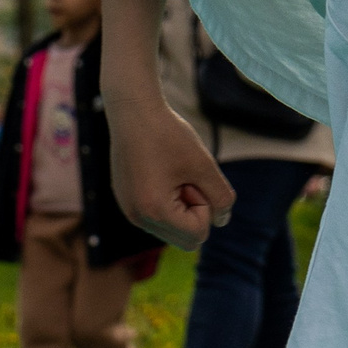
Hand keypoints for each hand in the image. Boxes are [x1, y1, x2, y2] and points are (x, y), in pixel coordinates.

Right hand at [110, 93, 236, 248]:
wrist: (132, 109)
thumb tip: (222, 221)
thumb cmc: (168, 133)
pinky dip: (166, 201)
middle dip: (193, 211)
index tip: (193, 177)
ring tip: (171, 173)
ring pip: (171, 229)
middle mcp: (136, 217)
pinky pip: (156, 217)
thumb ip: (221, 198)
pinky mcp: (125, 200)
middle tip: (184, 177)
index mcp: (153, 211)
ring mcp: (128, 210)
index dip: (204, 205)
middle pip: (185, 239)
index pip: (198, 234)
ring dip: (180, 206)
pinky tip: (160, 171)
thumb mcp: (204, 164)